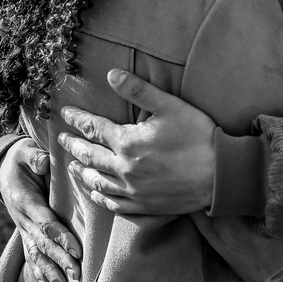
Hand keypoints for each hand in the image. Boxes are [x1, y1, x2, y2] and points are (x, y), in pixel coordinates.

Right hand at [0, 137, 81, 281]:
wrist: (3, 167)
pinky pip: (29, 252)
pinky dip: (37, 269)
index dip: (61, 237)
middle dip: (60, 260)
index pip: (46, 223)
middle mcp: (22, 218)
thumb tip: (44, 162)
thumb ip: (34, 157)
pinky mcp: (24, 231)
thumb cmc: (20, 158)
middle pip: (43, 243)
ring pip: (36, 252)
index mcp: (25, 200)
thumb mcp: (25, 152)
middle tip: (77, 274)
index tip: (77, 251)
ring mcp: (22, 227)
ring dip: (50, 270)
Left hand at [58, 69, 215, 214]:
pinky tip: (95, 193)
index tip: (66, 114)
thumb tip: (111, 74)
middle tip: (61, 140)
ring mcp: (133, 191)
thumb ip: (138, 89)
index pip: (94, 128)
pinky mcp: (144, 207)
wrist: (221, 176)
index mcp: (128, 142)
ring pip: (98, 182)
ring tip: (72, 166)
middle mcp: (124, 169)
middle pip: (90, 156)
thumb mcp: (169, 105)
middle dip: (74, 146)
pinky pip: (114, 204)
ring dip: (82, 172)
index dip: (78, 119)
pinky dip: (100, 198)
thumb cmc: (198, 137)